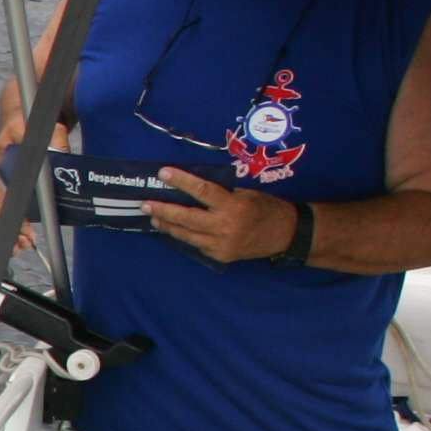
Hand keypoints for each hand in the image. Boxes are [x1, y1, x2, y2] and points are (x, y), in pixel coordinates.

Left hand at [150, 168, 297, 263]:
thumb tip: (192, 188)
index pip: (202, 190)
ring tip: (154, 217)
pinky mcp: (220, 256)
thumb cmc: (266, 208)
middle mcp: (225, 226)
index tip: (163, 173)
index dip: (181, 181)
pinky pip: (196, 245)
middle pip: (187, 217)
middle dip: (163, 210)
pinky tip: (173, 229)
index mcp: (233, 205)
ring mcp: (221, 244)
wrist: (285, 235)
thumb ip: (221, 193)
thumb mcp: (246, 193)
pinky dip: (184, 236)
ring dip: (168, 226)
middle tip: (145, 203)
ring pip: (186, 235)